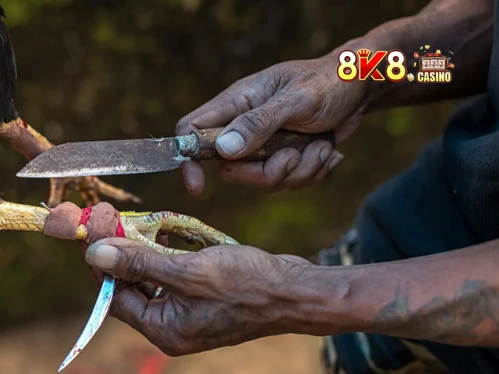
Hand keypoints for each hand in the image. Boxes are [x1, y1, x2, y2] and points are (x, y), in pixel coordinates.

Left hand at [84, 237, 316, 355]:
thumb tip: (97, 254)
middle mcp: (174, 326)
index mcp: (165, 329)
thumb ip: (140, 263)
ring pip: (154, 278)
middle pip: (133, 287)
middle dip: (125, 253)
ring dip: (147, 250)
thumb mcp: (188, 271)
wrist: (297, 292)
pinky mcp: (205, 299)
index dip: (103, 265)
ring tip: (141, 222)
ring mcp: (190, 313)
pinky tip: (168, 231)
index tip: (94, 233)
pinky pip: (176, 275)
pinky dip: (169, 254)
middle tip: (115, 221)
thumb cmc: (248, 286)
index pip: (116, 298)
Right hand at [177, 57, 367, 193]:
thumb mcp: (296, 100)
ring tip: (321, 145)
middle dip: (267, 172)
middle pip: (231, 169)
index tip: (198, 186)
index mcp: (236, 103)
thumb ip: (258, 123)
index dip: (189, 159)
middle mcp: (244, 126)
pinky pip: (288, 182)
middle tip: (294, 154)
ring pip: (263, 180)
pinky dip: (312, 171)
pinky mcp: (284, 157)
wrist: (361, 87)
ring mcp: (264, 144)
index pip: (193, 131)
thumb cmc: (328, 82)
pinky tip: (327, 150)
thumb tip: (223, 150)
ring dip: (299, 170)